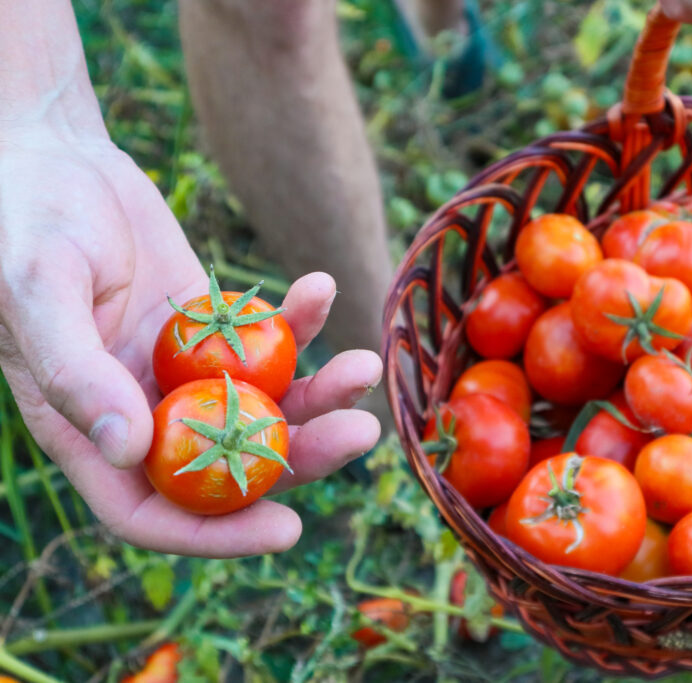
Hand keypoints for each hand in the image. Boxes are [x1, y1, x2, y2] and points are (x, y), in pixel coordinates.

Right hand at [0, 127, 381, 557]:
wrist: (52, 158)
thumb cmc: (24, 222)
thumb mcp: (38, 291)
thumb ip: (75, 371)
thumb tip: (129, 448)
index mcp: (89, 427)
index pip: (152, 509)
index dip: (216, 532)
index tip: (288, 529)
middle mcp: (143, 409)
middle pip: (230, 462)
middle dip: (300, 456)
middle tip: (361, 433)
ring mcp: (184, 369)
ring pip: (263, 404)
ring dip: (321, 393)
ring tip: (364, 364)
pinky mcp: (212, 326)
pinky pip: (266, 337)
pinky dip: (299, 320)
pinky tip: (321, 288)